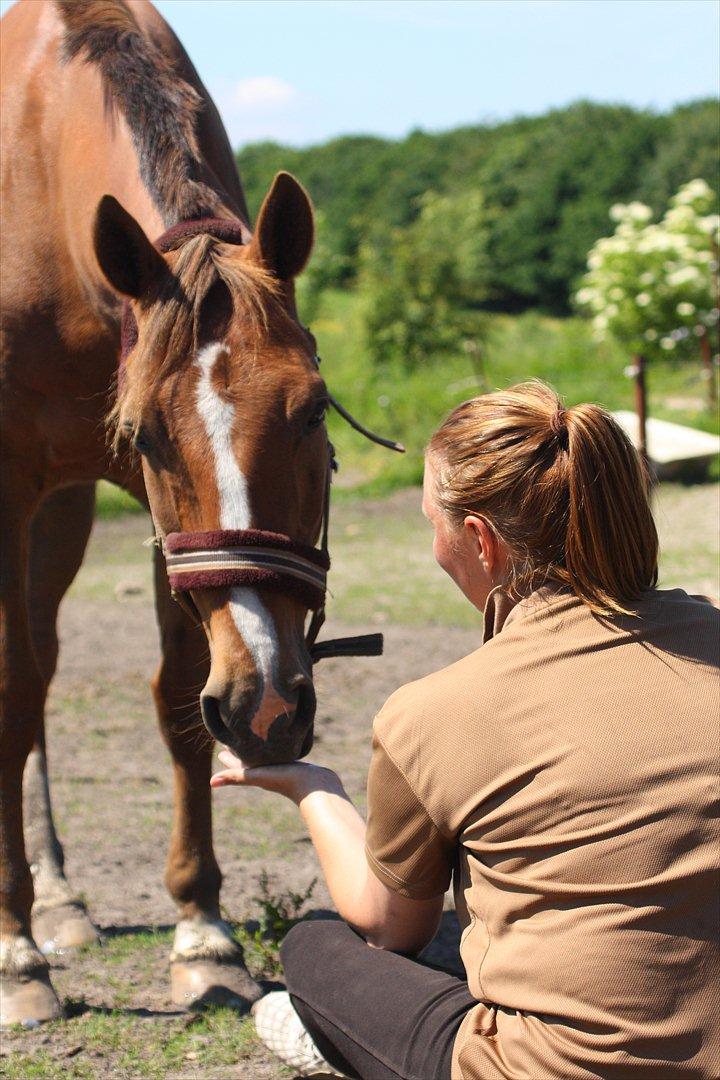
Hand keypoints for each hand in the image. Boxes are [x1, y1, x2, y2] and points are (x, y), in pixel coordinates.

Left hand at [210, 749, 342, 804]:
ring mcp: (284, 768)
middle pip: (251, 760)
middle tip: (235, 738)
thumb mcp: (258, 776)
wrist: (318, 788)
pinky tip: (283, 742)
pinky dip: (278, 748)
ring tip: (258, 737)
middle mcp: (269, 771)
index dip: (229, 757)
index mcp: (258, 774)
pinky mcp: (298, 765)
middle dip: (242, 751)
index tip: (220, 748)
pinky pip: (283, 753)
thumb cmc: (286, 781)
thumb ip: (236, 776)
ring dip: (260, 749)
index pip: (239, 764)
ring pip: (267, 756)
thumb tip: (210, 782)